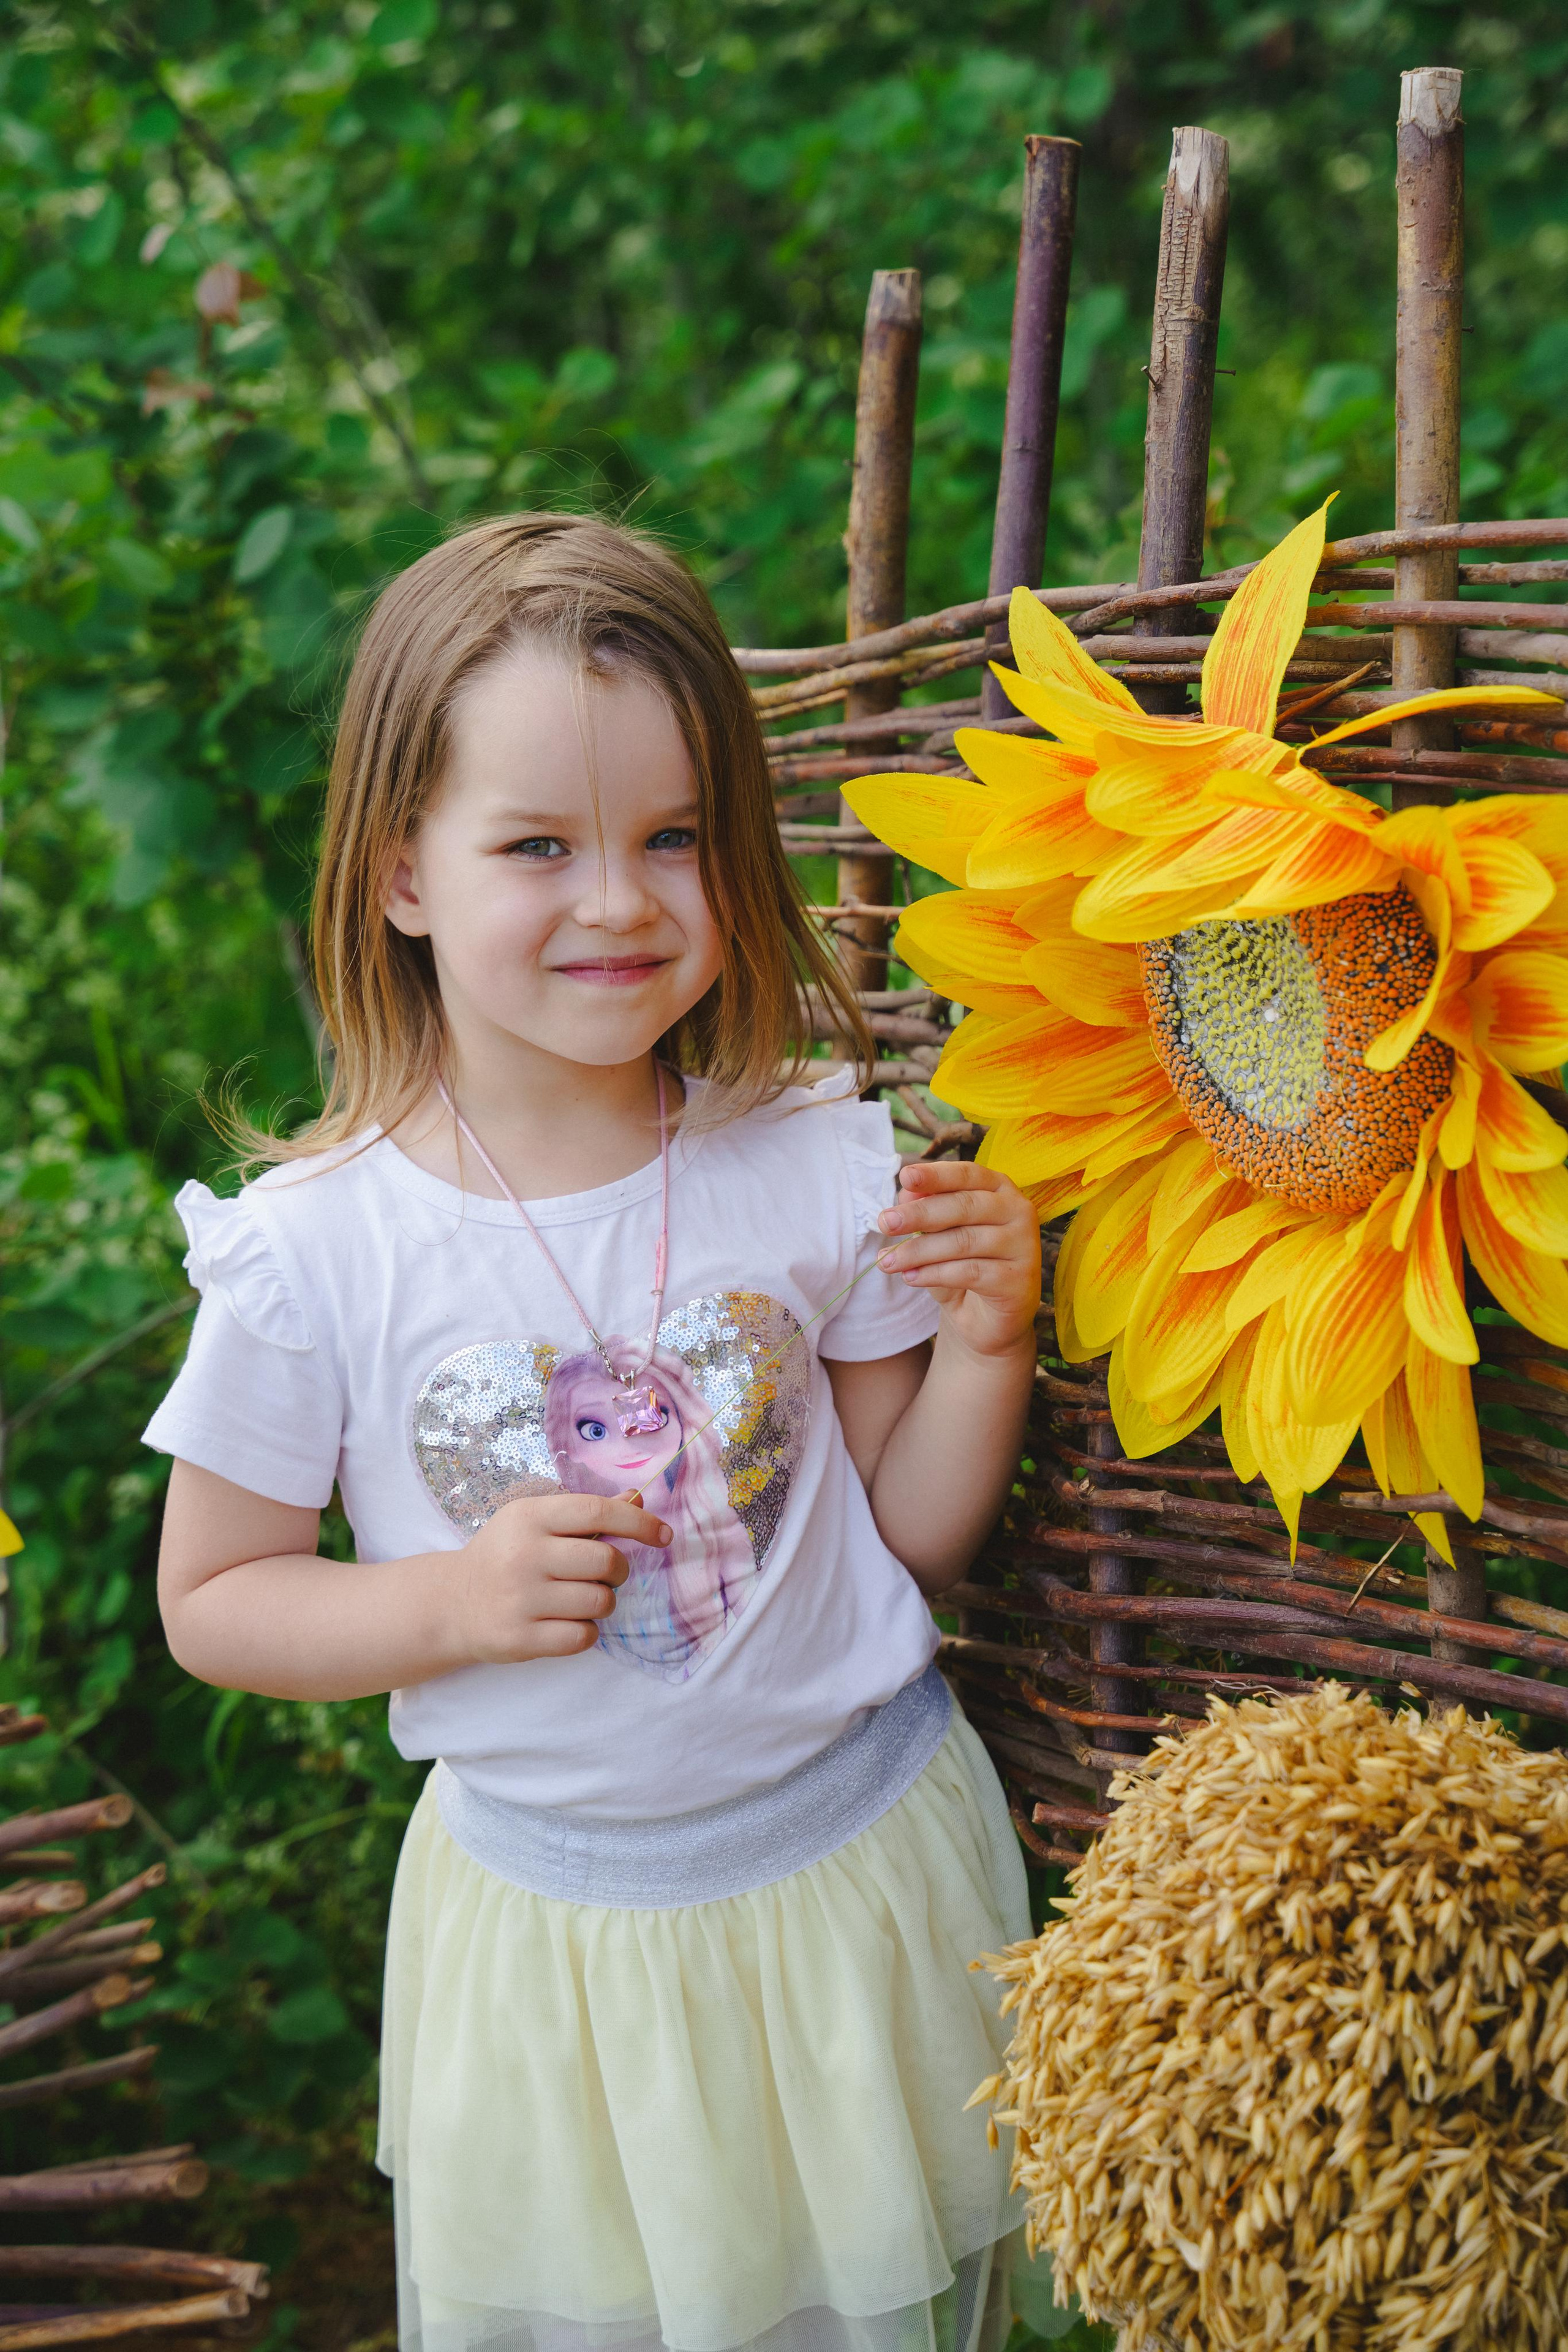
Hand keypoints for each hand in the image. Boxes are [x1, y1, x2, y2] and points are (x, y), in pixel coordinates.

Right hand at [452, 1488, 670, 1666]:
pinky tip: (566, 1623)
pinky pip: (583, 1637)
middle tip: (605, 1575)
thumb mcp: (536, 1523)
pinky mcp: (519, 1638)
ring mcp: (520, 1598)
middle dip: (618, 1571)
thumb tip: (638, 1497)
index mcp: (530, 1517)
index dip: (638, 1522)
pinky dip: (586, 1631)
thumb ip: (586, 1513)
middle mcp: (524, 1554)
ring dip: (602, 1602)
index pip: (597, 1511)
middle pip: (606, 1561)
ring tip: (578, 1599)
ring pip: (600, 1601)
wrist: (452, 1603)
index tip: (663, 1535)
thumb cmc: (505, 1556)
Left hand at [876, 1160, 1040, 1360]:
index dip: (936, 1175)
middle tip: (885, 1223)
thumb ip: (926, 1209)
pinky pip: (970, 1272)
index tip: (904, 1177)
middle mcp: (1018, 1211)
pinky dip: (934, 1274)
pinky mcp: (1019, 1279)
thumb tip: (906, 1191)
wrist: (987, 1318)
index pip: (967, 1174)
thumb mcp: (939, 1234)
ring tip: (886, 1261)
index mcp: (999, 1189)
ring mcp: (1024, 1245)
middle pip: (964, 1206)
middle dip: (919, 1214)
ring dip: (918, 1251)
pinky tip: (910, 1278)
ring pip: (963, 1241)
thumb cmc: (962, 1264)